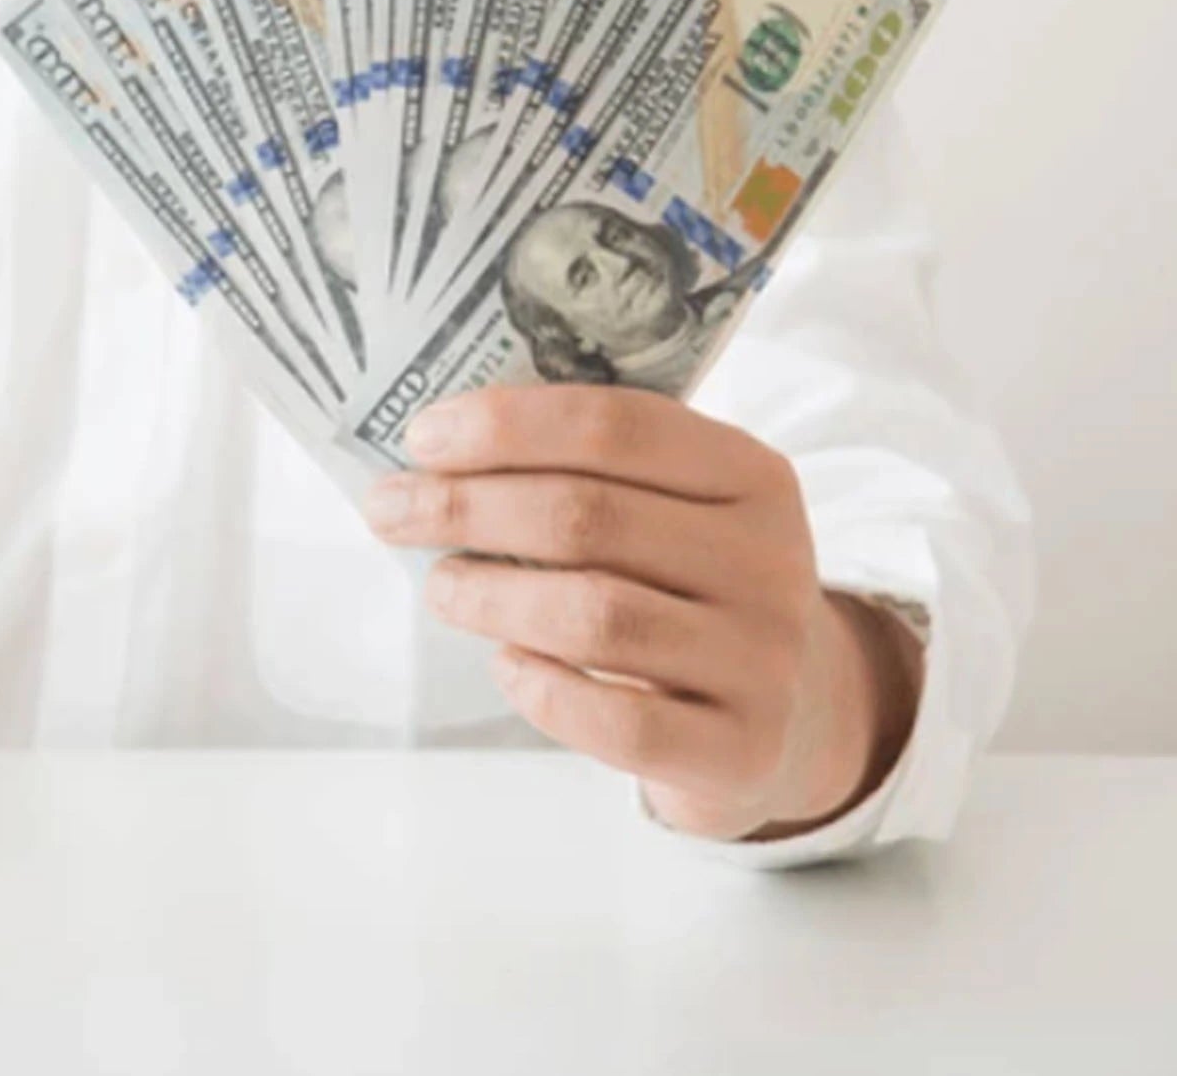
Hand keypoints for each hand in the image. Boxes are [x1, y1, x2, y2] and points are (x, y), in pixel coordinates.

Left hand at [362, 385, 921, 841]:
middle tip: (390, 510)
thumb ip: (587, 475)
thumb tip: (432, 455)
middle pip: (588, 516)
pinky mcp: (740, 750)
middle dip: (466, 507)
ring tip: (440, 588)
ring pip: (596, 617)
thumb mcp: (673, 515)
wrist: (787, 719)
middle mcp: (769, 561)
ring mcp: (762, 660)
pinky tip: (506, 665)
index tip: (420, 438)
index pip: (616, 426)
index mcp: (751, 475)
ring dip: (492, 596)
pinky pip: (619, 720)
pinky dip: (542, 688)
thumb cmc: (687, 593)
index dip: (506, 426)